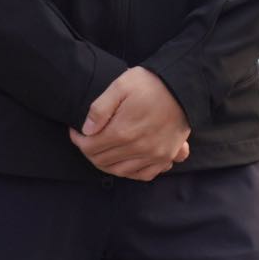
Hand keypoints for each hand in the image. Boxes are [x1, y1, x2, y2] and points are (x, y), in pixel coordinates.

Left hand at [74, 66, 189, 180]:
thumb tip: (86, 130)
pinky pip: (145, 175)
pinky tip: (124, 161)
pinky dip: (131, 172)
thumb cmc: (149, 84)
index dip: (78, 140)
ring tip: (102, 151)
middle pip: (102, 161)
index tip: (76, 131)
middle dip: (89, 151)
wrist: (183, 87)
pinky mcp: (166, 156)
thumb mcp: (119, 87)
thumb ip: (99, 109)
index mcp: (123, 131)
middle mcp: (138, 147)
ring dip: (106, 164)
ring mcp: (154, 154)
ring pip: (121, 171)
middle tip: (87, 140)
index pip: (89, 147)